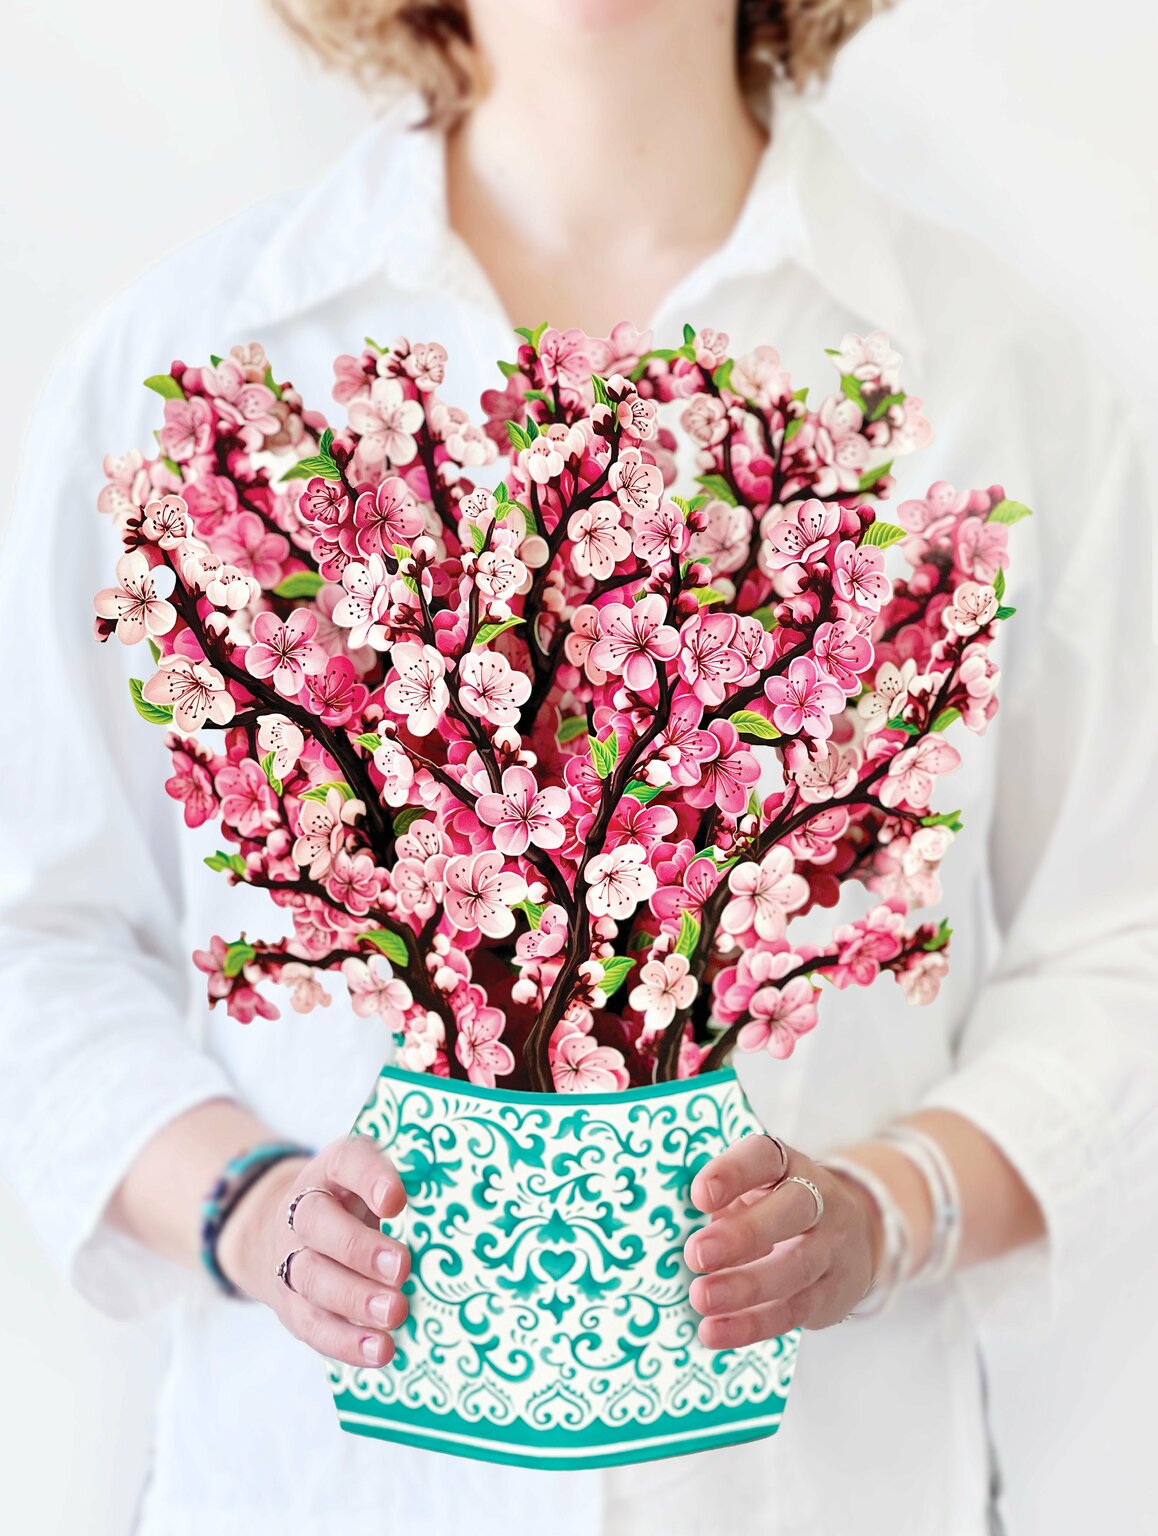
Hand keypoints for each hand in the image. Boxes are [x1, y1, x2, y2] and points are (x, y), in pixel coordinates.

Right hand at [216, 1136, 408, 1368]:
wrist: (290, 1232)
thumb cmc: (356, 1201)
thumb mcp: (375, 1179)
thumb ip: (410, 1182)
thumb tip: (459, 1202)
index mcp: (332, 1169)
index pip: (347, 1162)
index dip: (370, 1178)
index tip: (397, 1199)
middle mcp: (303, 1210)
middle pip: (319, 1225)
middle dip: (360, 1249)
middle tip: (402, 1267)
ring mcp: (291, 1258)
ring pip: (314, 1278)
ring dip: (355, 1299)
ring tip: (395, 1314)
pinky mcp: (292, 1305)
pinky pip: (313, 1325)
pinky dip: (346, 1341)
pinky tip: (380, 1351)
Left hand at [685, 1135, 878, 1347]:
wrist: (853, 1236)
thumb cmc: (777, 1208)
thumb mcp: (755, 1190)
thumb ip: (723, 1203)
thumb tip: (672, 1230)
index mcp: (787, 1165)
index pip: (765, 1157)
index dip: (733, 1173)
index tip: (699, 1195)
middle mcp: (819, 1199)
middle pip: (791, 1210)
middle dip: (743, 1234)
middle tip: (696, 1254)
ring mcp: (832, 1247)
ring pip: (795, 1266)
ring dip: (744, 1286)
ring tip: (701, 1297)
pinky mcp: (832, 1292)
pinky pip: (794, 1310)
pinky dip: (752, 1324)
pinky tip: (715, 1331)